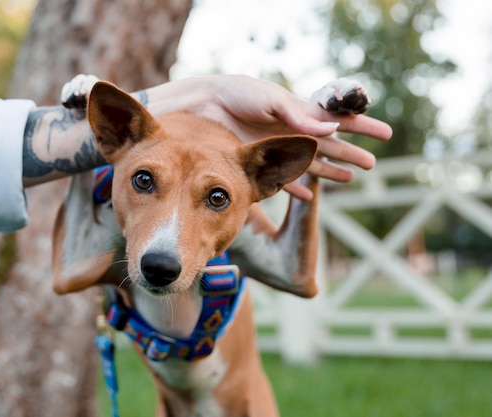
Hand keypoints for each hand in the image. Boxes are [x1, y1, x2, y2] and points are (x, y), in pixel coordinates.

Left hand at [146, 75, 391, 200]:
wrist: (205, 107)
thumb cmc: (239, 96)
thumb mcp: (271, 101)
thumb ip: (299, 116)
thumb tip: (330, 130)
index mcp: (300, 112)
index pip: (338, 120)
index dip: (362, 127)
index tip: (385, 134)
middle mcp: (292, 132)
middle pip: (330, 145)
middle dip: (352, 153)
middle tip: (373, 163)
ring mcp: (277, 149)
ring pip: (312, 163)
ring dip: (332, 171)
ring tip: (351, 178)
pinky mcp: (260, 164)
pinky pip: (284, 178)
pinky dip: (297, 186)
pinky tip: (309, 195)